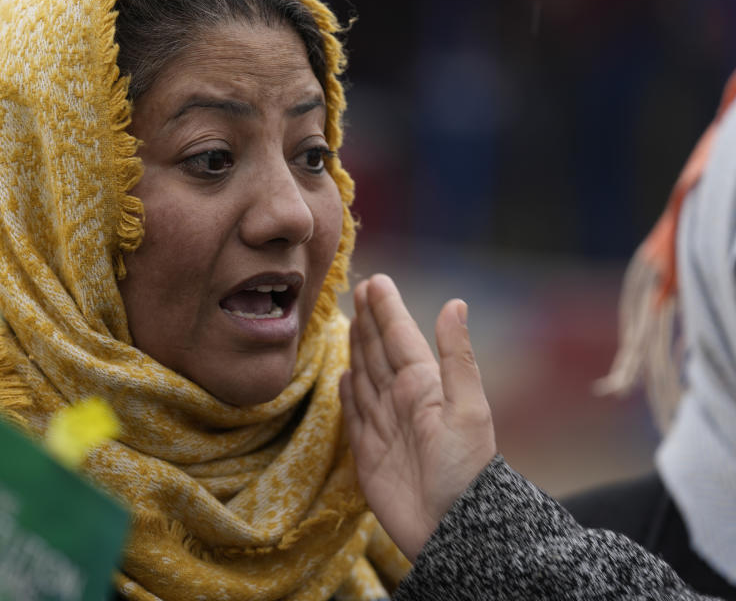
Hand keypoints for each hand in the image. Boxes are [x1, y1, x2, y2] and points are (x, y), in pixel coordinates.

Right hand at [339, 274, 496, 561]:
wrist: (452, 530)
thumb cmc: (465, 470)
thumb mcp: (467, 410)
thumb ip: (456, 358)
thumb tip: (455, 304)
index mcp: (424, 385)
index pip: (400, 337)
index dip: (386, 310)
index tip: (375, 282)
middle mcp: (402, 400)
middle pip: (378, 351)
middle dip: (369, 320)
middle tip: (358, 288)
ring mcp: (384, 425)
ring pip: (364, 376)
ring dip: (356, 349)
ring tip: (349, 323)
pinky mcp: (368, 452)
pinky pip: (353, 414)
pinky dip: (346, 394)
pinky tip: (343, 377)